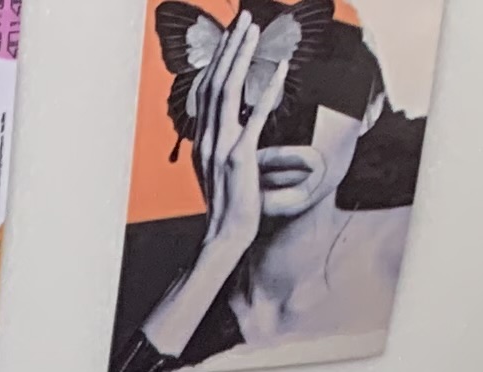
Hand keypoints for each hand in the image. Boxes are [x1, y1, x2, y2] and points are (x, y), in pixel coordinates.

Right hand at [141, 12, 276, 361]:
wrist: (223, 238)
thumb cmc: (227, 208)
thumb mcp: (217, 171)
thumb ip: (220, 144)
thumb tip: (228, 124)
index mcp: (201, 139)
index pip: (208, 89)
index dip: (219, 58)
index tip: (232, 36)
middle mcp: (207, 138)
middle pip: (216, 80)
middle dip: (231, 46)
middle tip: (245, 18)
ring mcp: (222, 147)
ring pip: (229, 90)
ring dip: (243, 55)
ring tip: (254, 29)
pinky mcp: (241, 158)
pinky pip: (255, 116)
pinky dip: (268, 90)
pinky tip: (281, 68)